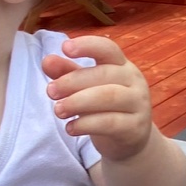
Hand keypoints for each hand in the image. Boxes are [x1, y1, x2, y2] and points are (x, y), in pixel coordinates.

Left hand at [42, 34, 154, 162]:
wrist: (130, 140)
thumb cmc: (106, 108)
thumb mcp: (86, 88)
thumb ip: (67, 73)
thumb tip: (46, 61)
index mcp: (122, 65)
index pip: (108, 48)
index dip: (87, 45)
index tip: (65, 48)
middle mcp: (134, 81)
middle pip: (104, 74)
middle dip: (72, 82)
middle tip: (50, 92)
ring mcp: (138, 104)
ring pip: (108, 97)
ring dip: (78, 102)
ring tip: (58, 110)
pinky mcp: (135, 128)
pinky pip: (109, 123)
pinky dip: (86, 125)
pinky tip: (70, 128)